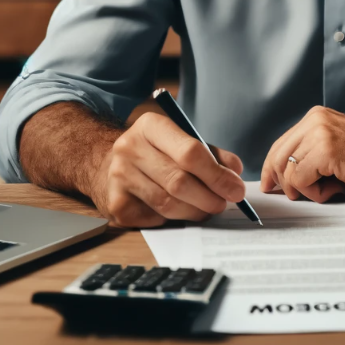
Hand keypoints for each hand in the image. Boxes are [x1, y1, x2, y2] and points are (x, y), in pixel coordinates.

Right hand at [89, 112, 245, 227]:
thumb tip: (235, 171)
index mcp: (150, 126)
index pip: (190, 152)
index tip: (236, 188)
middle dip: (210, 197)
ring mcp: (119, 178)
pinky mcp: (116, 204)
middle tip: (225, 203)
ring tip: (209, 209)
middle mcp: (130, 149)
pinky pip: (155, 218)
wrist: (108, 163)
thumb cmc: (155, 151)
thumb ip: (211, 153)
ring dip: (195, 211)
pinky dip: (174, 218)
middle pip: (179, 181)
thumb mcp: (181, 140)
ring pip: (168, 204)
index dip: (217, 174)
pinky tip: (181, 211)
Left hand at [260, 106, 344, 202]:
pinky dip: (317, 192)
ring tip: (332, 186)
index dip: (272, 168)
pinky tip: (338, 186)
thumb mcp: (336, 148)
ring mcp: (319, 134)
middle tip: (302, 195)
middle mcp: (315, 120)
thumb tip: (282, 178)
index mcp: (316, 117)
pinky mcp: (326, 150)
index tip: (269, 184)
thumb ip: (310, 155)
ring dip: (308, 189)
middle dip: (285, 183)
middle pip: (278, 158)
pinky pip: (301, 181)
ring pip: (289, 172)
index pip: (280, 144)